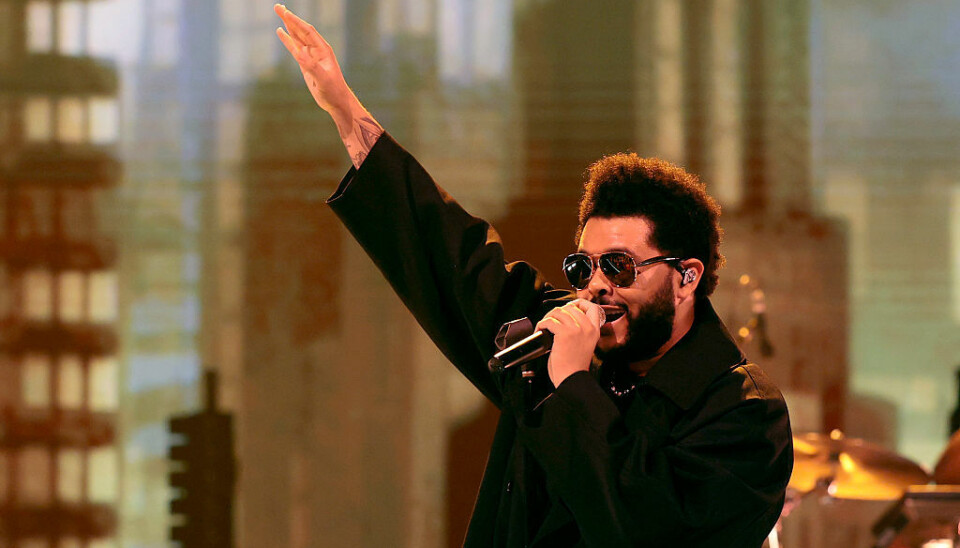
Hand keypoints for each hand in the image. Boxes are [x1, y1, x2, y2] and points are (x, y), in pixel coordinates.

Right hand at [274, 5, 353, 120]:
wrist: (337, 102)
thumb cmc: (333, 91)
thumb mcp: (323, 79)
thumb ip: (311, 66)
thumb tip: (298, 54)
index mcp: (323, 50)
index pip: (307, 31)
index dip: (296, 21)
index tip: (285, 12)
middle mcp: (317, 50)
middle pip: (301, 30)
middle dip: (290, 18)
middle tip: (277, 6)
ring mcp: (311, 56)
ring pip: (297, 37)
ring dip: (288, 25)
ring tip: (279, 13)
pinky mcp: (305, 63)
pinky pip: (294, 48)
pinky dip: (287, 39)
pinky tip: (280, 32)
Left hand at [535, 299, 602, 387]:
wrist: (572, 378)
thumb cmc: (574, 366)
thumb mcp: (585, 344)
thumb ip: (581, 331)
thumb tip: (566, 318)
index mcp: (594, 331)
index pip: (592, 307)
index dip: (580, 304)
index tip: (570, 307)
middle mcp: (587, 328)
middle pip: (571, 307)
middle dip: (558, 311)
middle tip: (551, 320)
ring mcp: (576, 329)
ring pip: (558, 312)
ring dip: (548, 317)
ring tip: (544, 326)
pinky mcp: (564, 333)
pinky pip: (549, 321)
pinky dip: (541, 325)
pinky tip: (540, 331)